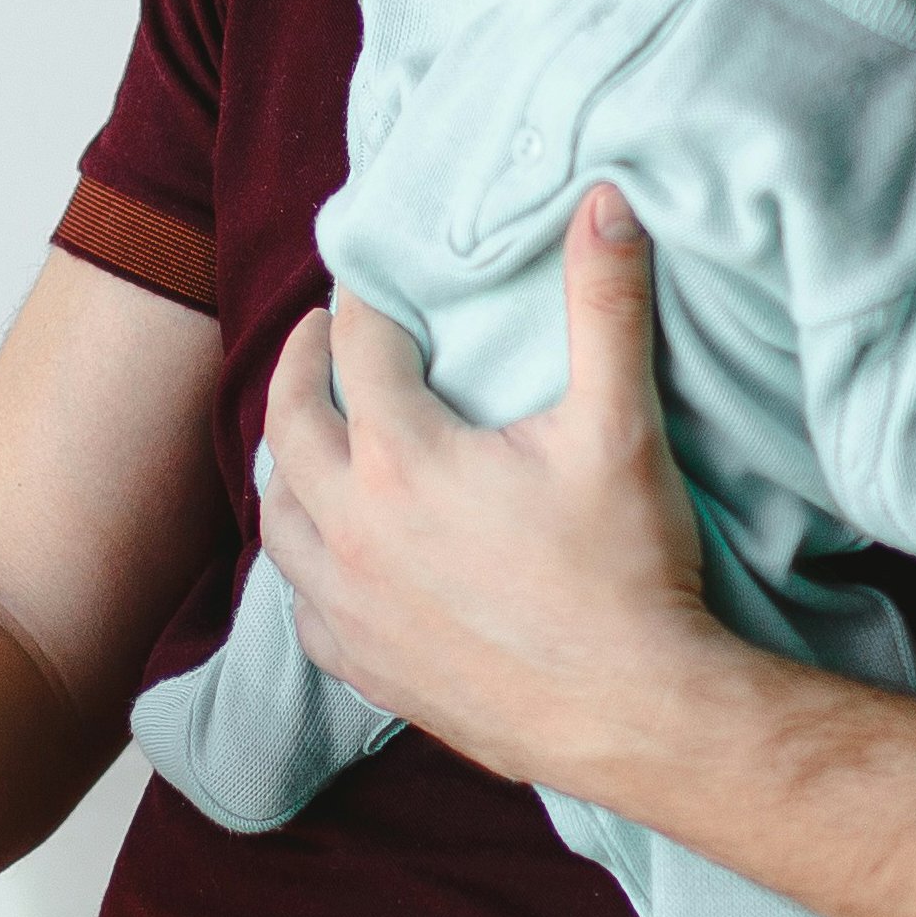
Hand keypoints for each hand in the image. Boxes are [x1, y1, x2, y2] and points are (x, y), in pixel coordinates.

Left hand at [256, 186, 723, 792]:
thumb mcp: (620, 426)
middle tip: (318, 334)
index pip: (359, 349)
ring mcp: (350, 606)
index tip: (369, 275)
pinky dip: (303, 565)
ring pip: (278, 516)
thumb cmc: (627, 571)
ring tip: (306, 433)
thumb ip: (606, 304)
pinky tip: (325, 553)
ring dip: (286, 464)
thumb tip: (606, 200)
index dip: (365, 301)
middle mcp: (353, 529)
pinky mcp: (366, 668)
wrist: (637, 715)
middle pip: (290, 423)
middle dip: (301, 366)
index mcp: (402, 459)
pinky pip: (300, 606)